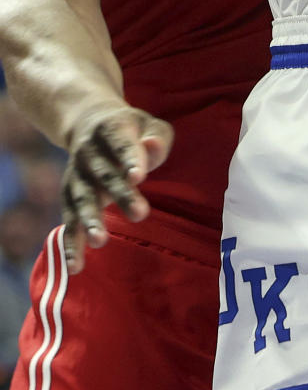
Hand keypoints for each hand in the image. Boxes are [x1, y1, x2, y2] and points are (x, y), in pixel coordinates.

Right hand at [62, 104, 172, 272]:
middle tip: (140, 214)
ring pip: (82, 199)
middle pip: (105, 175)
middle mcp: (89, 152)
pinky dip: (71, 243)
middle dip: (121, 195)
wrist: (89, 123)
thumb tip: (152, 146)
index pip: (121, 143)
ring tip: (100, 240)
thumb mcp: (149, 125)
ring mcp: (76, 175)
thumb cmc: (132, 131)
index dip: (130, 158)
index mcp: (111, 129)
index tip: (139, 176)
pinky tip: (76, 266)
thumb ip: (157, 137)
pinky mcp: (69, 196)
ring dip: (90, 220)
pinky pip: (68, 221)